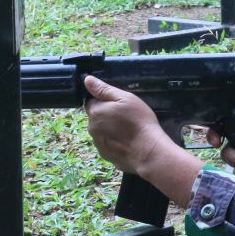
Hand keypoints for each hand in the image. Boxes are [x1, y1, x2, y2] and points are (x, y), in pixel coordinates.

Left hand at [83, 76, 205, 208]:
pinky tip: (127, 141)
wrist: (147, 151)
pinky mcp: (105, 155)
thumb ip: (104, 89)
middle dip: (106, 115)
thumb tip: (87, 80)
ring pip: (101, 131)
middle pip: (95, 117)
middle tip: (125, 115)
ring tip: (127, 129)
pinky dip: (114, 141)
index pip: (91, 101)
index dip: (104, 100)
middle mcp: (92, 128)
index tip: (118, 103)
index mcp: (95, 112)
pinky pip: (106, 143)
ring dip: (109, 128)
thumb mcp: (125, 98)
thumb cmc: (138, 121)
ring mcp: (98, 143)